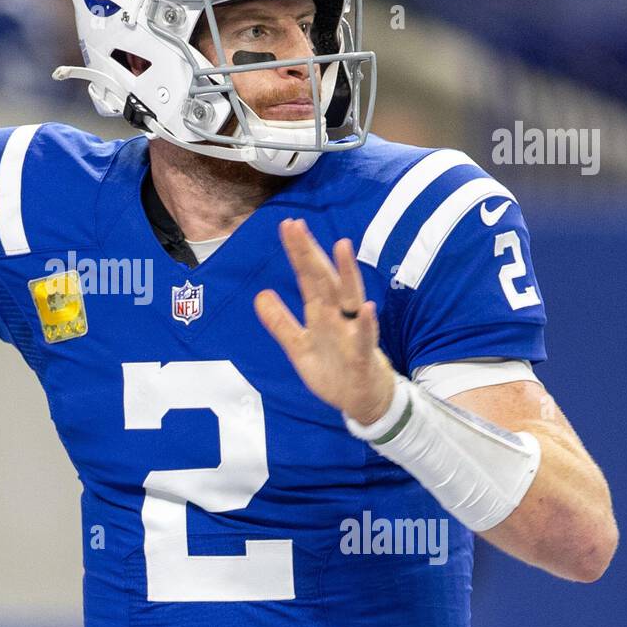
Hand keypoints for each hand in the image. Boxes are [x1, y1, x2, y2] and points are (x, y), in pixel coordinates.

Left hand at [254, 219, 396, 425]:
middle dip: (310, 253)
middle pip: (323, 279)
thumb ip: (280, 322)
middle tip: (296, 225)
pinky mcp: (363, 355)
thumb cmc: (334, 369)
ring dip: (347, 273)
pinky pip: (366, 338)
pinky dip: (367, 323)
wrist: (362, 400)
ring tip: (342, 245)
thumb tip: (259, 295)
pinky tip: (367, 307)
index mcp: (322, 313)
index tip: (287, 225)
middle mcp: (339, 316)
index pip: (307, 277)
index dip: (298, 253)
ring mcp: (353, 333)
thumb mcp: (299, 346)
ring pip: (350, 298)